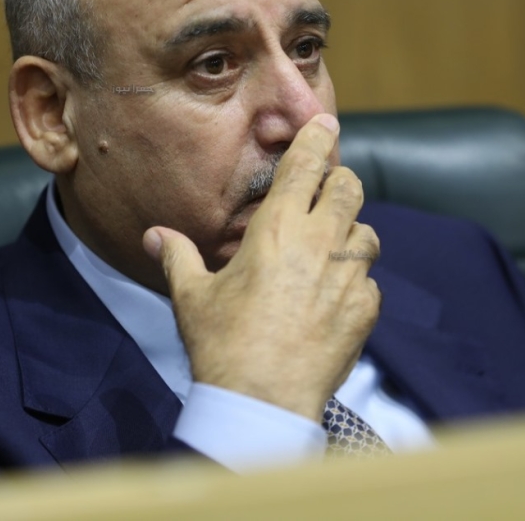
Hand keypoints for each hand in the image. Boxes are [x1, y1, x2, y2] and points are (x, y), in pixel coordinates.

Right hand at [142, 114, 380, 422]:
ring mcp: (348, 275)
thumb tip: (155, 234)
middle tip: (327, 192)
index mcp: (277, 228)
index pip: (306, 165)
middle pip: (350, 187)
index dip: (318, 138)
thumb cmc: (223, 344)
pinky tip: (334, 299)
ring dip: (351, 233)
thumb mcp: (192, 296)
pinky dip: (356, 283)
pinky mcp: (366, 308)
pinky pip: (370, 281)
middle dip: (340, 182)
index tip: (326, 125)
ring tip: (331, 249)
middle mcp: (319, 242)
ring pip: (368, 232)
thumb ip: (178, 256)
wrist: (262, 400)